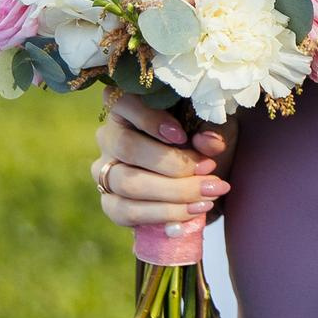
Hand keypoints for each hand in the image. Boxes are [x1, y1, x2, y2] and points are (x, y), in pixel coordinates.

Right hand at [90, 89, 229, 229]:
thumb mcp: (213, 128)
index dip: (150, 119)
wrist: (200, 179)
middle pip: (128, 148)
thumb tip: (209, 142)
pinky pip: (127, 212)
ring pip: (127, 183)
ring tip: (208, 195)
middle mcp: (109, 138)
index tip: (182, 136)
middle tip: (209, 170)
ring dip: (173, 193)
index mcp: (128, 108)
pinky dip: (163, 214)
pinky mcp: (110, 203)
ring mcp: (104, 172)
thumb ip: (212, 130)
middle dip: (173, 164)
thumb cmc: (202, 142)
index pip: (123, 103)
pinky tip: (192, 212)